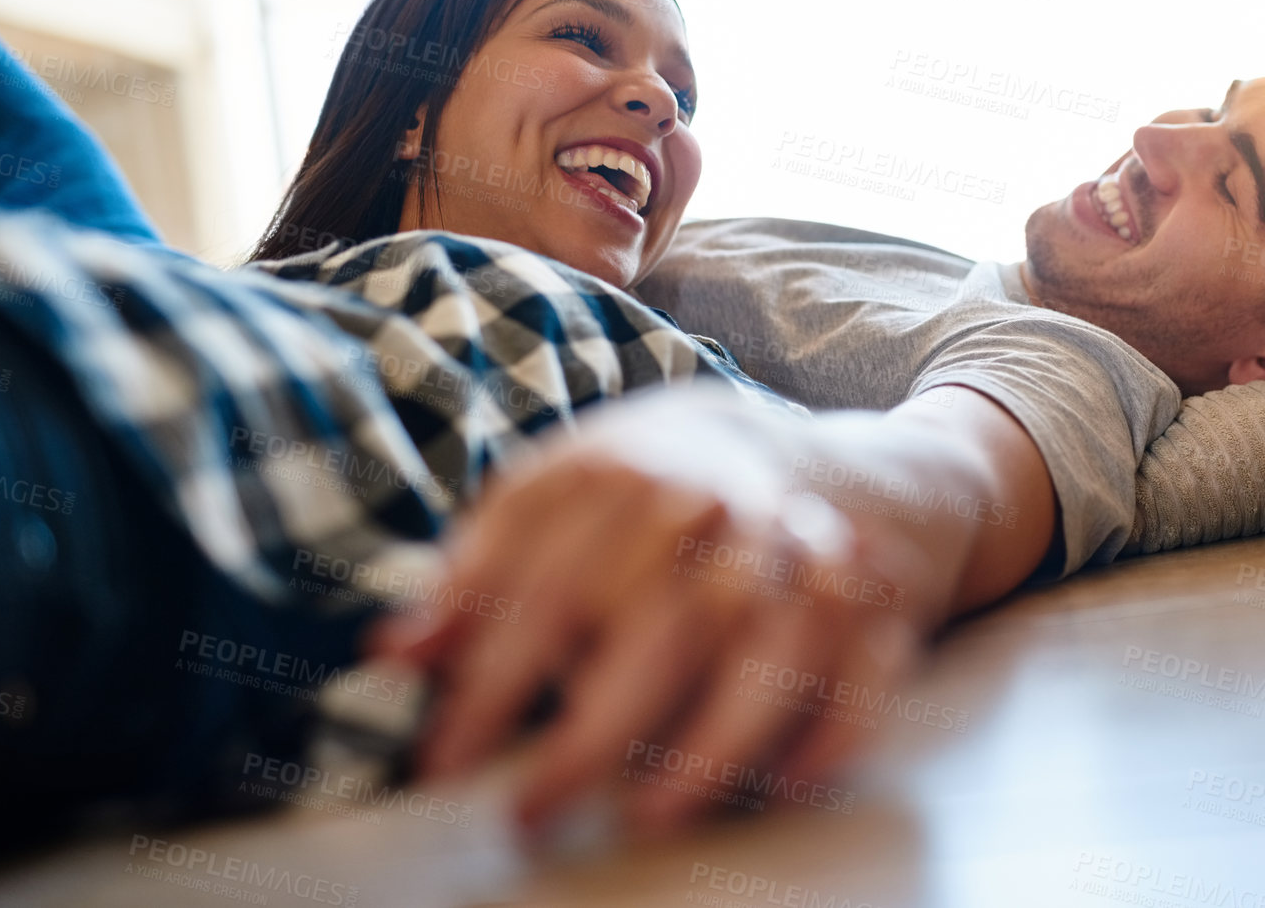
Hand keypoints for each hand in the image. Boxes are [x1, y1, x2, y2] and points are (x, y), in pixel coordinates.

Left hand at [368, 386, 947, 836]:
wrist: (797, 450)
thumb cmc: (648, 492)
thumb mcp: (551, 500)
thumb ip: (478, 575)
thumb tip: (395, 651)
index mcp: (626, 472)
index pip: (548, 581)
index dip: (490, 680)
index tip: (443, 764)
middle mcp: (722, 505)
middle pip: (666, 621)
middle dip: (597, 730)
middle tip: (530, 812)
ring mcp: (806, 549)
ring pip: (775, 650)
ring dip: (717, 739)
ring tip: (648, 815)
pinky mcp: (869, 595)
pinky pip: (867, 668)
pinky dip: (835, 728)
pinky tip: (781, 786)